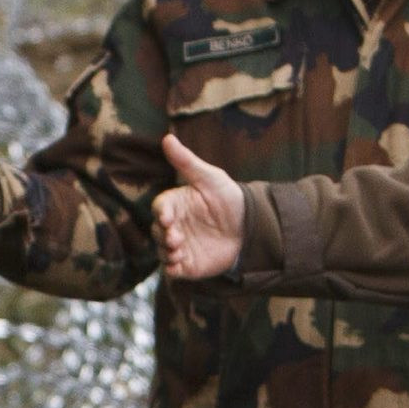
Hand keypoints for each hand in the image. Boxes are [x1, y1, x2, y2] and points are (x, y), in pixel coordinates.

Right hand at [153, 134, 245, 280]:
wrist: (250, 227)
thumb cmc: (228, 197)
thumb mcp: (209, 177)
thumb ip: (186, 161)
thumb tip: (167, 138)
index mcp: (176, 204)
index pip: (161, 207)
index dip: (161, 212)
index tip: (168, 217)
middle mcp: (174, 225)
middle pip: (158, 230)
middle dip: (163, 234)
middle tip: (176, 237)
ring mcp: (180, 245)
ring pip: (162, 250)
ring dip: (166, 252)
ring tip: (178, 251)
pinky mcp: (188, 264)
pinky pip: (173, 269)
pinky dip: (171, 268)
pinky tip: (178, 265)